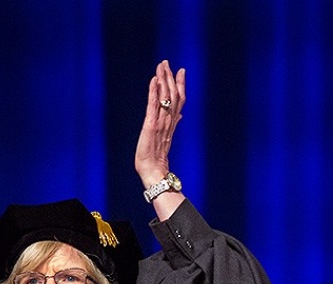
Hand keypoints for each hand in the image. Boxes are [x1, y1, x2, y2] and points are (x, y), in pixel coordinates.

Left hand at [135, 60, 185, 187]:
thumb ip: (173, 124)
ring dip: (162, 80)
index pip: (179, 100)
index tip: (181, 71)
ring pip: (165, 97)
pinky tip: (153, 80)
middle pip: (172, 95)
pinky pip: (153, 105)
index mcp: (172, 123)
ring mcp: (160, 123)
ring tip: (161, 66)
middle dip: (170, 77)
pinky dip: (153, 92)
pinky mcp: (151, 125)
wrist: (153, 171)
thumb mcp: (165, 138)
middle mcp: (168, 121)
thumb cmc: (157, 159)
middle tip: (167, 62)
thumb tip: (181, 115)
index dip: (180, 85)